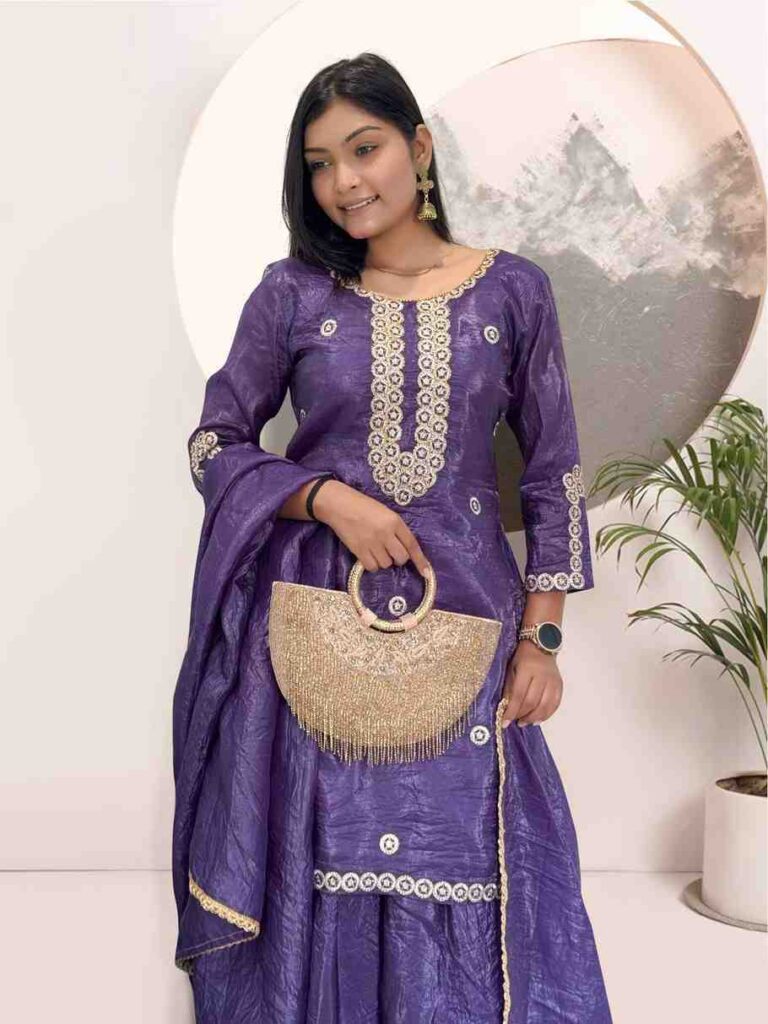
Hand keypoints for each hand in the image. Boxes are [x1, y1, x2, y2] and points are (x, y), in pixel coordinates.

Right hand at [312, 479, 430, 575]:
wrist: (339, 505)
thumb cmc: (363, 506)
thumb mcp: (385, 513)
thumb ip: (396, 529)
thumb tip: (404, 550)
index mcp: (395, 521)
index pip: (412, 544)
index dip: (420, 561)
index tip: (426, 574)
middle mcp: (386, 533)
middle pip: (401, 558)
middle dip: (398, 559)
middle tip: (389, 551)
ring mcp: (372, 542)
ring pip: (386, 564)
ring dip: (383, 560)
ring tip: (373, 548)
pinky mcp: (359, 550)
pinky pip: (372, 567)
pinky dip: (372, 564)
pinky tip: (366, 554)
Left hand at [500, 639, 562, 727]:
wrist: (541, 645)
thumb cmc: (522, 657)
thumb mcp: (511, 669)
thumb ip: (509, 688)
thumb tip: (505, 708)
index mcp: (527, 670)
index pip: (519, 695)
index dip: (512, 711)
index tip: (504, 722)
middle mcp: (542, 675)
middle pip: (532, 702)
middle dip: (522, 715)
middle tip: (516, 722)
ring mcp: (553, 680)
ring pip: (545, 705)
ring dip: (534, 718)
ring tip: (526, 722)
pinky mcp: (560, 685)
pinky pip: (555, 704)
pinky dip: (547, 714)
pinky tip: (538, 719)